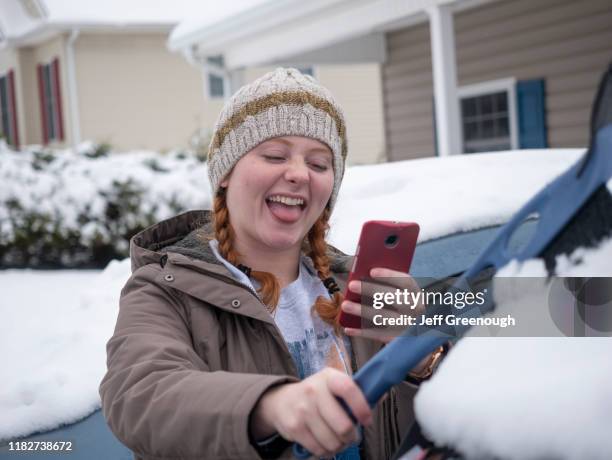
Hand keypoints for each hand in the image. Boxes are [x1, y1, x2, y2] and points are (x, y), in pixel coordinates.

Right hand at [250, 368, 371, 457]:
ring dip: (339, 446)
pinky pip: (318, 449)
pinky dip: (325, 451)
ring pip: (332, 441)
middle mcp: (314, 390)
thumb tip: (381, 396)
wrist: (281, 400)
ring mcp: (303, 409)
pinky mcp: (294, 427)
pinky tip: (324, 443)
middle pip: (343, 425)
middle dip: (351, 437)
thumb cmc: (317, 394)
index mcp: (329, 377)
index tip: (367, 420)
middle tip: (350, 436)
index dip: (362, 408)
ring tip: (337, 440)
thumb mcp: (334, 385)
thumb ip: (357, 391)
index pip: (349, 389)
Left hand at [341, 267, 424, 343]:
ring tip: (345, 305)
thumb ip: (389, 286)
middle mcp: (415, 310)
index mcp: (417, 294)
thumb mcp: (403, 294)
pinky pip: (377, 335)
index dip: (389, 275)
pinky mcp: (397, 339)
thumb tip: (364, 277)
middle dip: (371, 290)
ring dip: (362, 311)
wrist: (417, 332)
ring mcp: (407, 326)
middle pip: (393, 298)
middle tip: (351, 285)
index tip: (371, 271)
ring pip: (383, 317)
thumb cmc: (402, 305)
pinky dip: (361, 332)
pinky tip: (347, 328)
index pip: (406, 281)